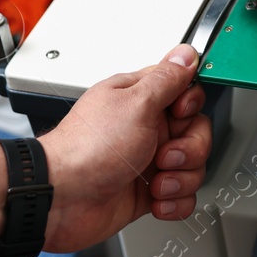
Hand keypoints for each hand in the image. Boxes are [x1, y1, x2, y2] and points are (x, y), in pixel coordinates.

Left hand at [40, 44, 211, 252]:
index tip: (180, 114)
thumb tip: (186, 54)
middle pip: (197, 132)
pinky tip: (157, 199)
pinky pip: (182, 196)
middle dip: (190, 149)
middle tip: (165, 155)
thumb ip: (167, 79)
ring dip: (180, 179)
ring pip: (193, 166)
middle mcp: (146, 128)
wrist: (60, 200)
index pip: (186, 92)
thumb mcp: (135, 104)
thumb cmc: (87, 150)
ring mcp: (147, 161)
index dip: (191, 104)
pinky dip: (174, 202)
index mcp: (140, 99)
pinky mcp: (148, 192)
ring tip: (156, 182)